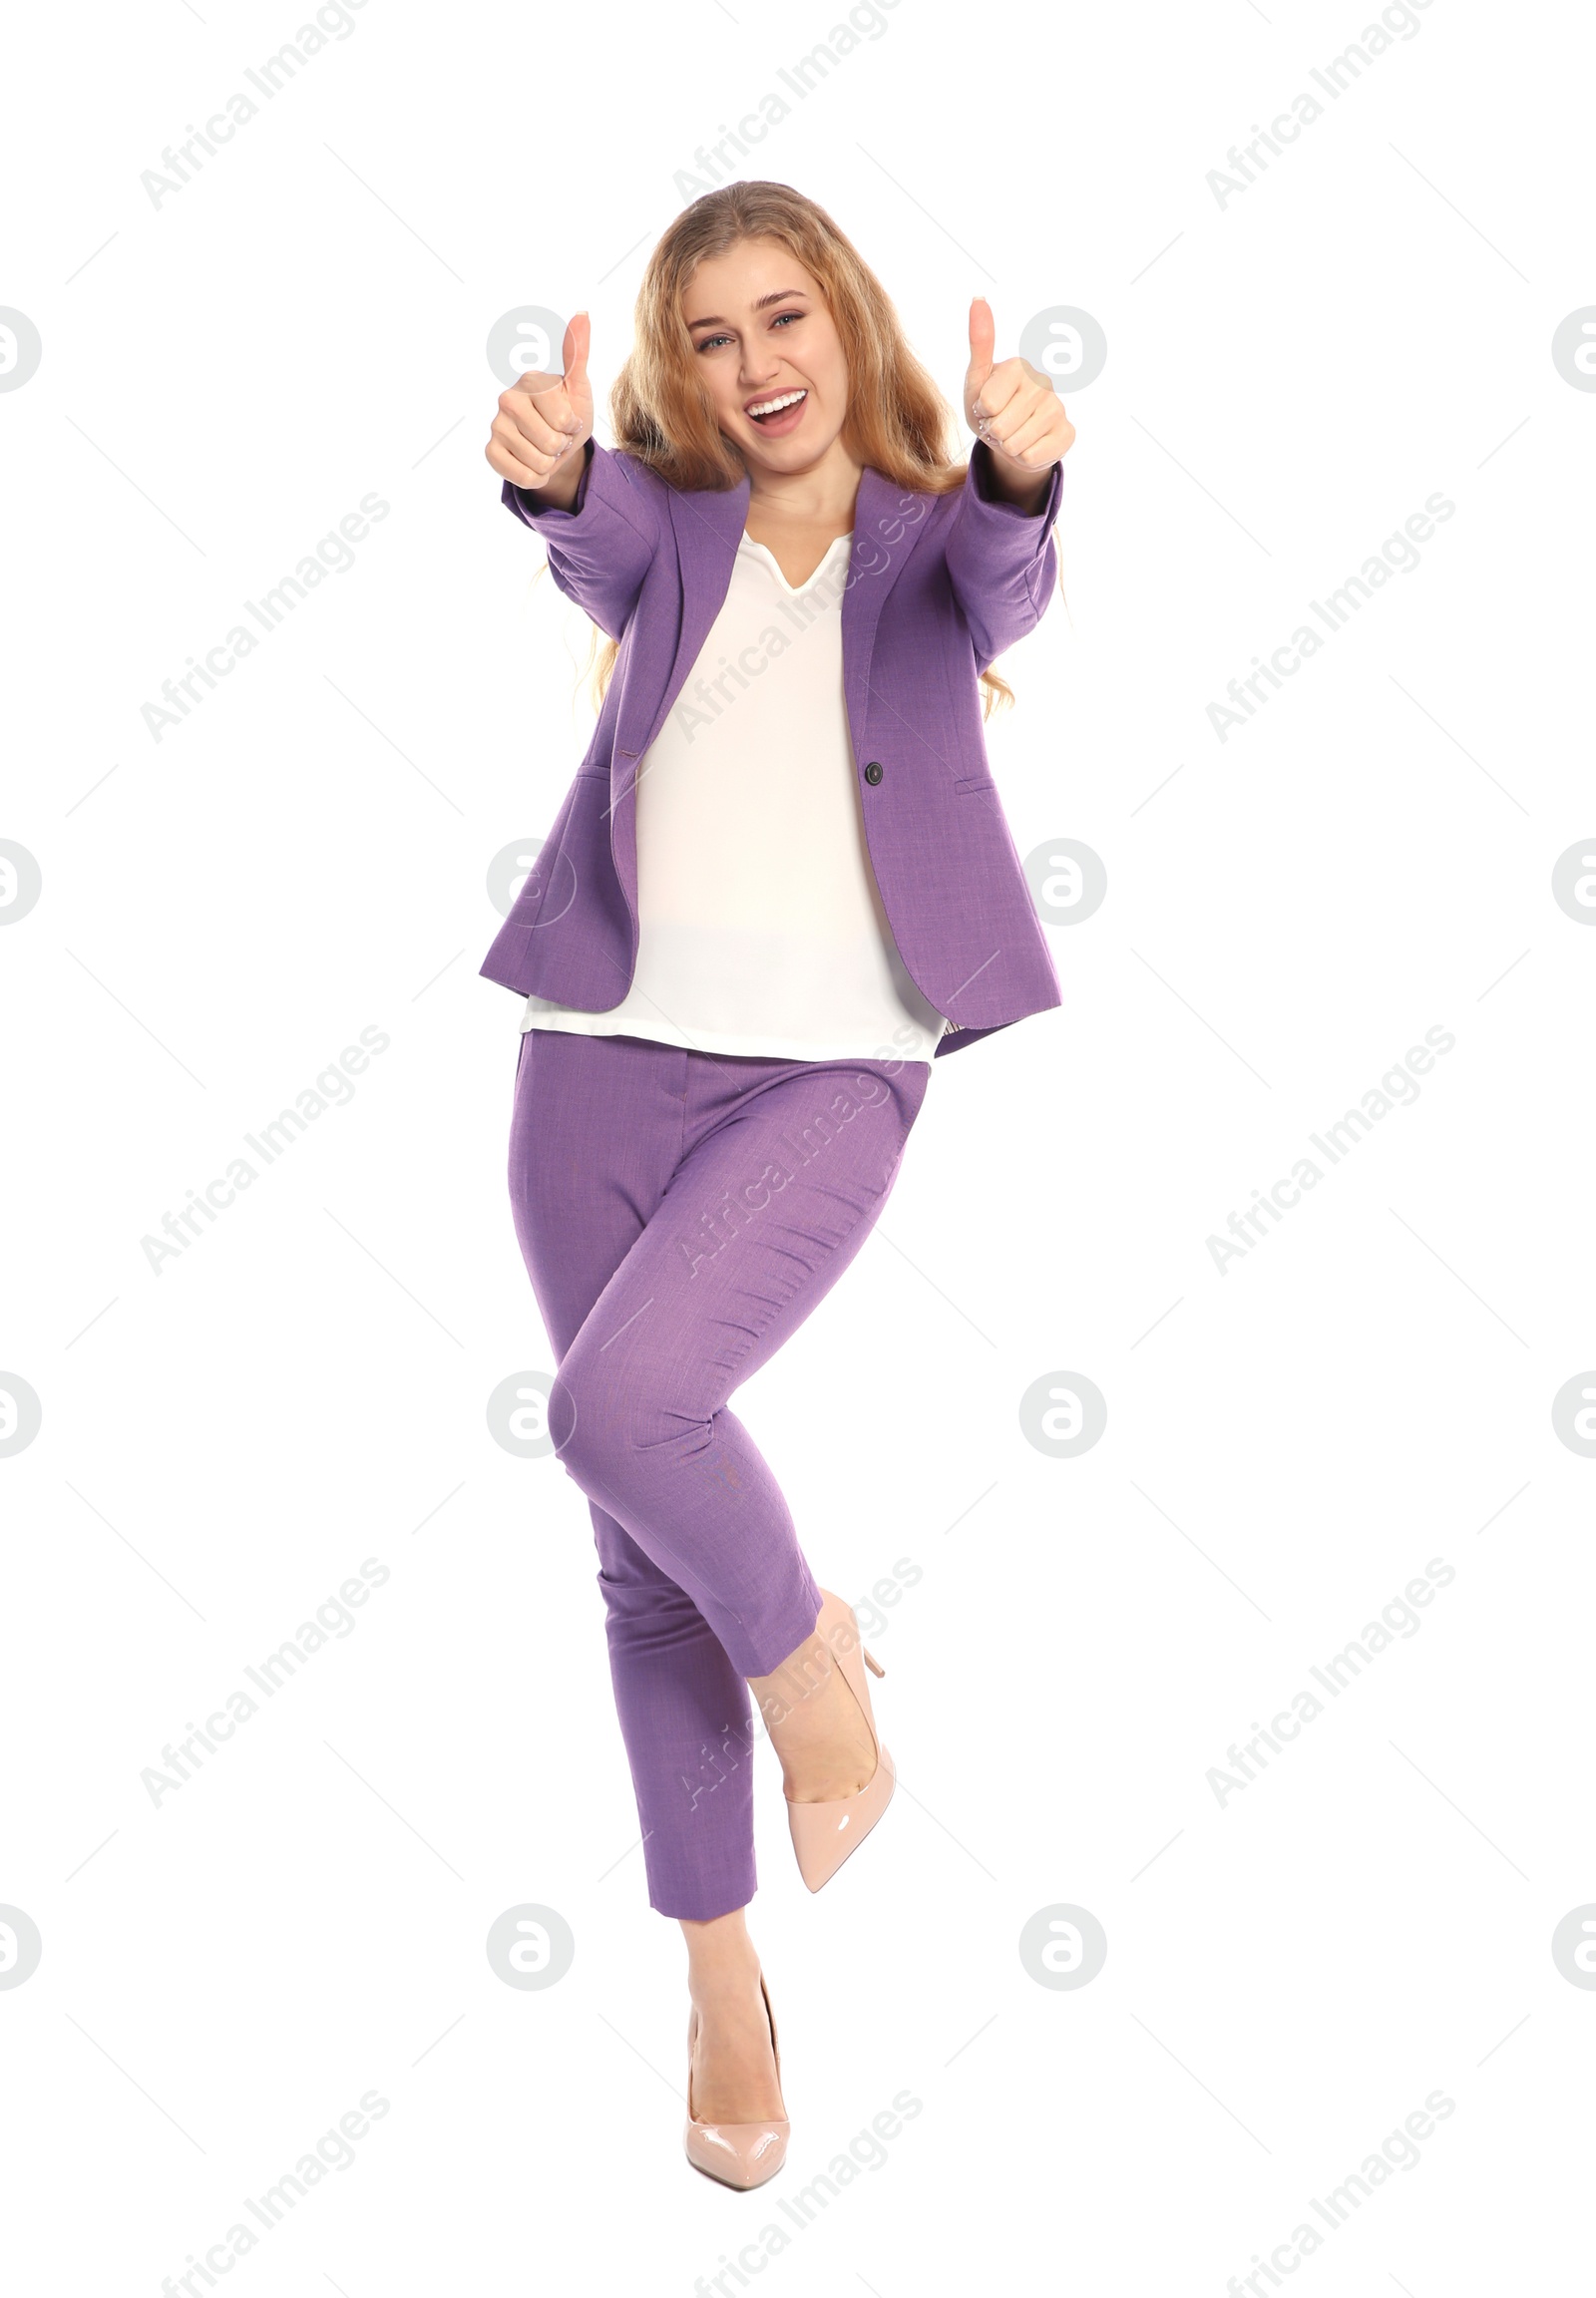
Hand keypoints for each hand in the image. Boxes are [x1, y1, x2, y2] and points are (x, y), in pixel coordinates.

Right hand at [486, 312, 593, 491]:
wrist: (555, 446)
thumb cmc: (569, 412)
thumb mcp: (579, 386)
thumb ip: (578, 353)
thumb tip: (583, 312)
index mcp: (530, 380)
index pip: (563, 421)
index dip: (573, 427)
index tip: (568, 420)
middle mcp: (507, 398)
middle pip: (550, 442)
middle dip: (561, 446)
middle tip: (556, 436)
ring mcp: (495, 425)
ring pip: (539, 463)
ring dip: (550, 463)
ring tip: (545, 448)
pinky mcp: (490, 452)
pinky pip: (523, 477)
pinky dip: (535, 477)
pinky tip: (532, 463)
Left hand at [963, 298, 1075, 473]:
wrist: (1012, 440)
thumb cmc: (991, 408)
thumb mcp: (976, 380)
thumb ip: (979, 343)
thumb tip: (978, 298)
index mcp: (1019, 366)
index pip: (987, 404)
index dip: (981, 413)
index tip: (987, 407)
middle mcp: (1043, 382)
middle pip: (1000, 427)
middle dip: (993, 433)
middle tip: (1000, 424)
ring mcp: (1058, 408)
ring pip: (1015, 444)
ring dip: (1007, 447)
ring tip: (1012, 434)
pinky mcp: (1067, 433)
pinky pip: (1031, 458)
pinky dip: (1023, 458)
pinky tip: (1029, 445)